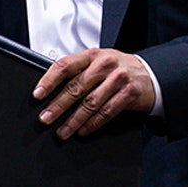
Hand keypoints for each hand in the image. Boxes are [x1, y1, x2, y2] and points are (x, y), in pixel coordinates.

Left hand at [32, 48, 155, 138]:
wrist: (150, 74)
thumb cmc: (118, 69)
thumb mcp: (98, 62)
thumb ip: (78, 71)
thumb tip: (50, 89)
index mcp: (92, 55)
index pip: (65, 65)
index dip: (49, 80)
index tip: (38, 94)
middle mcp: (104, 64)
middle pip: (76, 86)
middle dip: (58, 105)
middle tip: (45, 118)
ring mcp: (118, 78)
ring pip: (90, 102)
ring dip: (73, 120)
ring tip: (62, 131)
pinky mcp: (129, 93)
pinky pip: (107, 112)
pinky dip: (93, 123)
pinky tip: (83, 130)